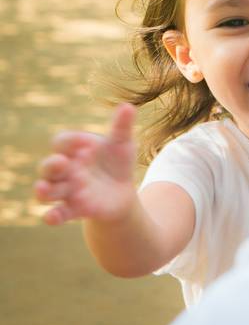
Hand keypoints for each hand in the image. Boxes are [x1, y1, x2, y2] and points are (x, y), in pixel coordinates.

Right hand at [35, 103, 138, 225]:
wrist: (123, 191)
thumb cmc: (117, 162)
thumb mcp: (123, 143)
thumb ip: (122, 126)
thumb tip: (128, 106)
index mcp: (74, 149)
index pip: (62, 142)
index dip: (71, 142)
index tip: (88, 143)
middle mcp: (65, 169)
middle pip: (48, 166)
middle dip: (51, 165)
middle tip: (62, 163)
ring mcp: (67, 190)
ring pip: (47, 190)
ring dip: (45, 190)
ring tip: (45, 189)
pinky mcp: (73, 209)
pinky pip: (56, 214)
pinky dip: (51, 216)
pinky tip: (52, 218)